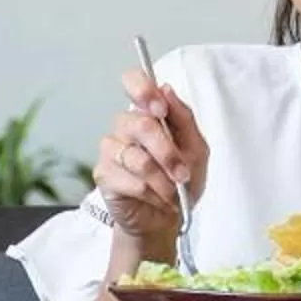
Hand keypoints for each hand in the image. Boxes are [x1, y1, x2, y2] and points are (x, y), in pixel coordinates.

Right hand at [92, 67, 210, 253]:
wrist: (168, 219)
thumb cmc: (181, 181)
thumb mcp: (196, 149)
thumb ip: (184, 119)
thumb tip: (167, 90)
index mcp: (147, 113)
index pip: (133, 81)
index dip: (143, 89)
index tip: (160, 109)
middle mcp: (125, 126)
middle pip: (140, 124)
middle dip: (168, 153)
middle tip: (182, 174)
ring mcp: (111, 150)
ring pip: (137, 158)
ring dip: (162, 180)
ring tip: (171, 193)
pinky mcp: (103, 175)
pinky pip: (129, 180)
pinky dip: (151, 193)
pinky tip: (156, 199)